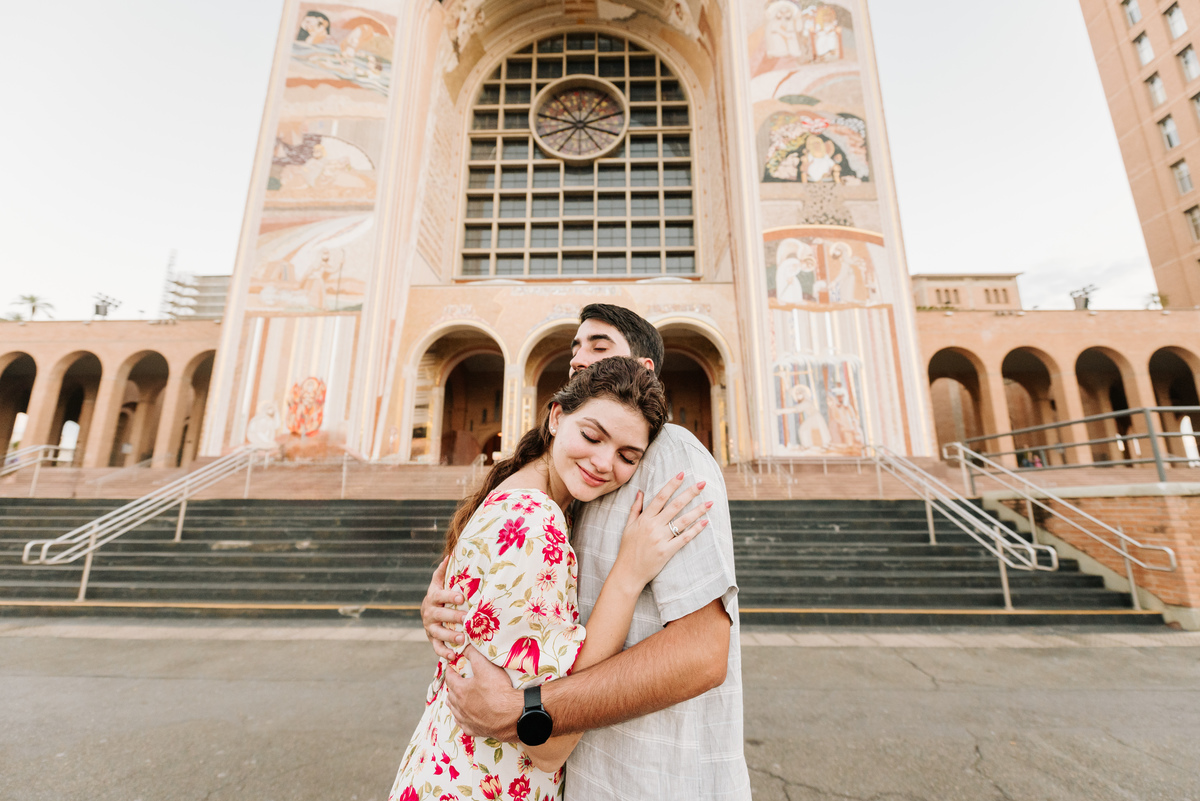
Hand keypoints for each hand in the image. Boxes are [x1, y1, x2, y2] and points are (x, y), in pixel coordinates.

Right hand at [422, 556, 465, 660]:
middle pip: (439, 615)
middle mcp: (429, 613)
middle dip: (452, 617)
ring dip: (449, 636)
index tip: (461, 597)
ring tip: (462, 639)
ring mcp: (430, 627)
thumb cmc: (439, 596)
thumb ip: (443, 571)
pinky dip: (444, 653)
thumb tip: (450, 554)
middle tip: (465, 619)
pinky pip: (437, 648)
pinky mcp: (432, 640)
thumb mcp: (439, 583)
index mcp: (432, 597)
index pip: (440, 596)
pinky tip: (454, 656)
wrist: (428, 612)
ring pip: (438, 633)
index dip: (449, 596)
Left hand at [445, 646, 521, 740]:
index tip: (450, 666)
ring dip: (454, 703)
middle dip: (452, 686)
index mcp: (461, 690)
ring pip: (454, 710)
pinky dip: (461, 719)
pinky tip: (463, 718)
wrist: (512, 715)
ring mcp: (467, 720)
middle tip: (455, 681)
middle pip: (451, 694)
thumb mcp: (486, 667)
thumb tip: (464, 645)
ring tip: (455, 698)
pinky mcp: (475, 730)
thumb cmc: (499, 690)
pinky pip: (462, 724)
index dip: (449, 670)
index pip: (449, 678)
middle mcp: (460, 706)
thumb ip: (474, 655)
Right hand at [614, 472, 709, 590]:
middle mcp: (653, 527)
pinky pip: (684, 538)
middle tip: (702, 483)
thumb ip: (635, 508)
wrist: (628, 572)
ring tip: (710, 502)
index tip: (682, 474)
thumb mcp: (628, 526)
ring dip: (698, 510)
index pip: (661, 497)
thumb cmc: (627, 549)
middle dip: (690, 493)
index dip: (672, 484)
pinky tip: (705, 522)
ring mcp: (661, 539)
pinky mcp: (667, 551)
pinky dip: (695, 530)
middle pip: (675, 506)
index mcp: (644, 519)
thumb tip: (640, 492)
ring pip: (682, 521)